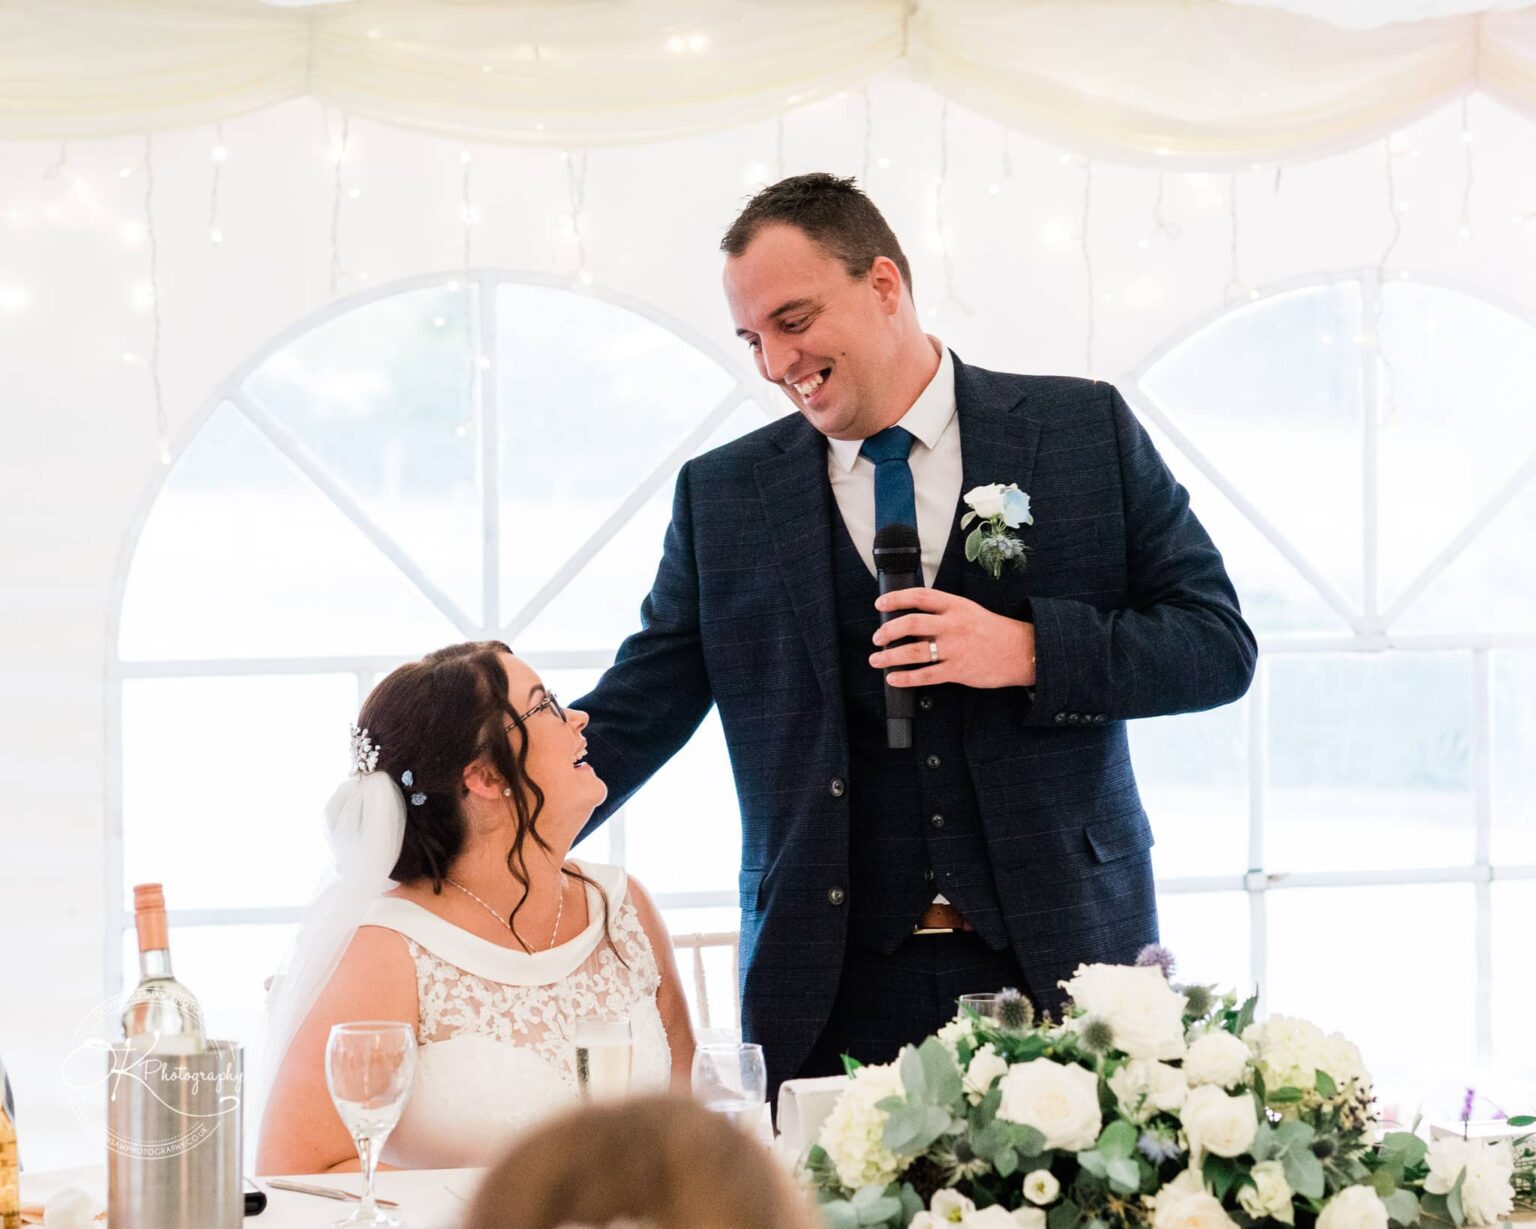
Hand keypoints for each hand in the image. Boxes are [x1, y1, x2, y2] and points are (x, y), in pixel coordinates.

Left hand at [869, 588, 1036, 688]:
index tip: (880, 604)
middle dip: (888, 631)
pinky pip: (926, 675)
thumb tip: (908, 619)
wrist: (1021, 651)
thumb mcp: (968, 611)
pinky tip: (894, 678)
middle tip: (877, 638)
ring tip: (877, 659)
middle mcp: (954, 625)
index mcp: (955, 605)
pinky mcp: (959, 670)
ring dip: (890, 656)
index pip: (920, 596)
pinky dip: (906, 678)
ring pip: (914, 651)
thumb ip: (942, 613)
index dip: (896, 598)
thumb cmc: (991, 631)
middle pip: (912, 623)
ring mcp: (956, 648)